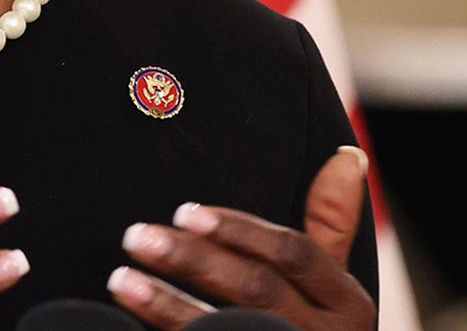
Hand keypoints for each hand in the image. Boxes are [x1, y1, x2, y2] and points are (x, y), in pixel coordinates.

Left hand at [105, 146, 375, 330]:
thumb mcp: (334, 286)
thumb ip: (332, 223)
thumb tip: (347, 154)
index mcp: (346, 304)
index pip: (293, 253)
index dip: (239, 229)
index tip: (185, 211)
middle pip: (256, 289)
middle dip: (193, 259)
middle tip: (137, 235)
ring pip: (225, 329)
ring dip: (166, 304)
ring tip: (119, 279)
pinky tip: (126, 324)